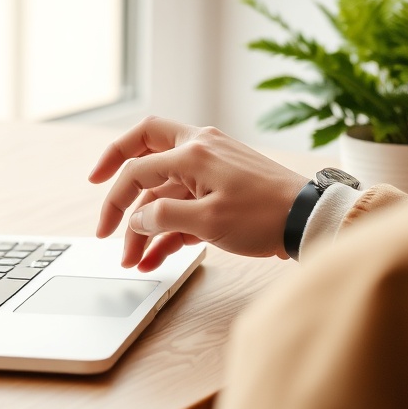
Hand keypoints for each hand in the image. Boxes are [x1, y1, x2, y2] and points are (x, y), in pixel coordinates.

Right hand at [89, 117, 307, 269]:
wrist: (311, 221)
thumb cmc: (265, 216)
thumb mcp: (208, 221)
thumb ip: (164, 216)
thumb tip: (137, 219)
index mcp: (192, 151)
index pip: (137, 169)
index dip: (114, 200)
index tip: (105, 230)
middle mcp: (199, 149)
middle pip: (145, 147)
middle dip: (118, 169)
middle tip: (96, 187)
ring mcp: (211, 166)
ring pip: (164, 188)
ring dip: (146, 223)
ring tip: (133, 261)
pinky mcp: (222, 186)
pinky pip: (185, 202)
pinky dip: (169, 228)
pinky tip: (156, 257)